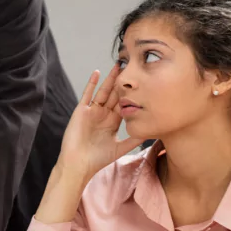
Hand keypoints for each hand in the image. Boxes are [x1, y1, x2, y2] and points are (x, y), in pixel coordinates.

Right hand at [55, 66, 144, 183]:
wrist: (78, 164)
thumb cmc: (98, 159)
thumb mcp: (121, 147)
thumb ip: (134, 138)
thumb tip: (152, 132)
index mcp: (112, 122)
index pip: (124, 104)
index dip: (132, 93)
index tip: (142, 82)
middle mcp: (103, 115)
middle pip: (115, 95)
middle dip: (122, 82)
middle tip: (132, 67)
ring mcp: (92, 111)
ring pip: (103, 92)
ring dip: (110, 79)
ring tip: (118, 66)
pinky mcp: (81, 111)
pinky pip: (87, 94)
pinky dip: (91, 83)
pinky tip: (97, 73)